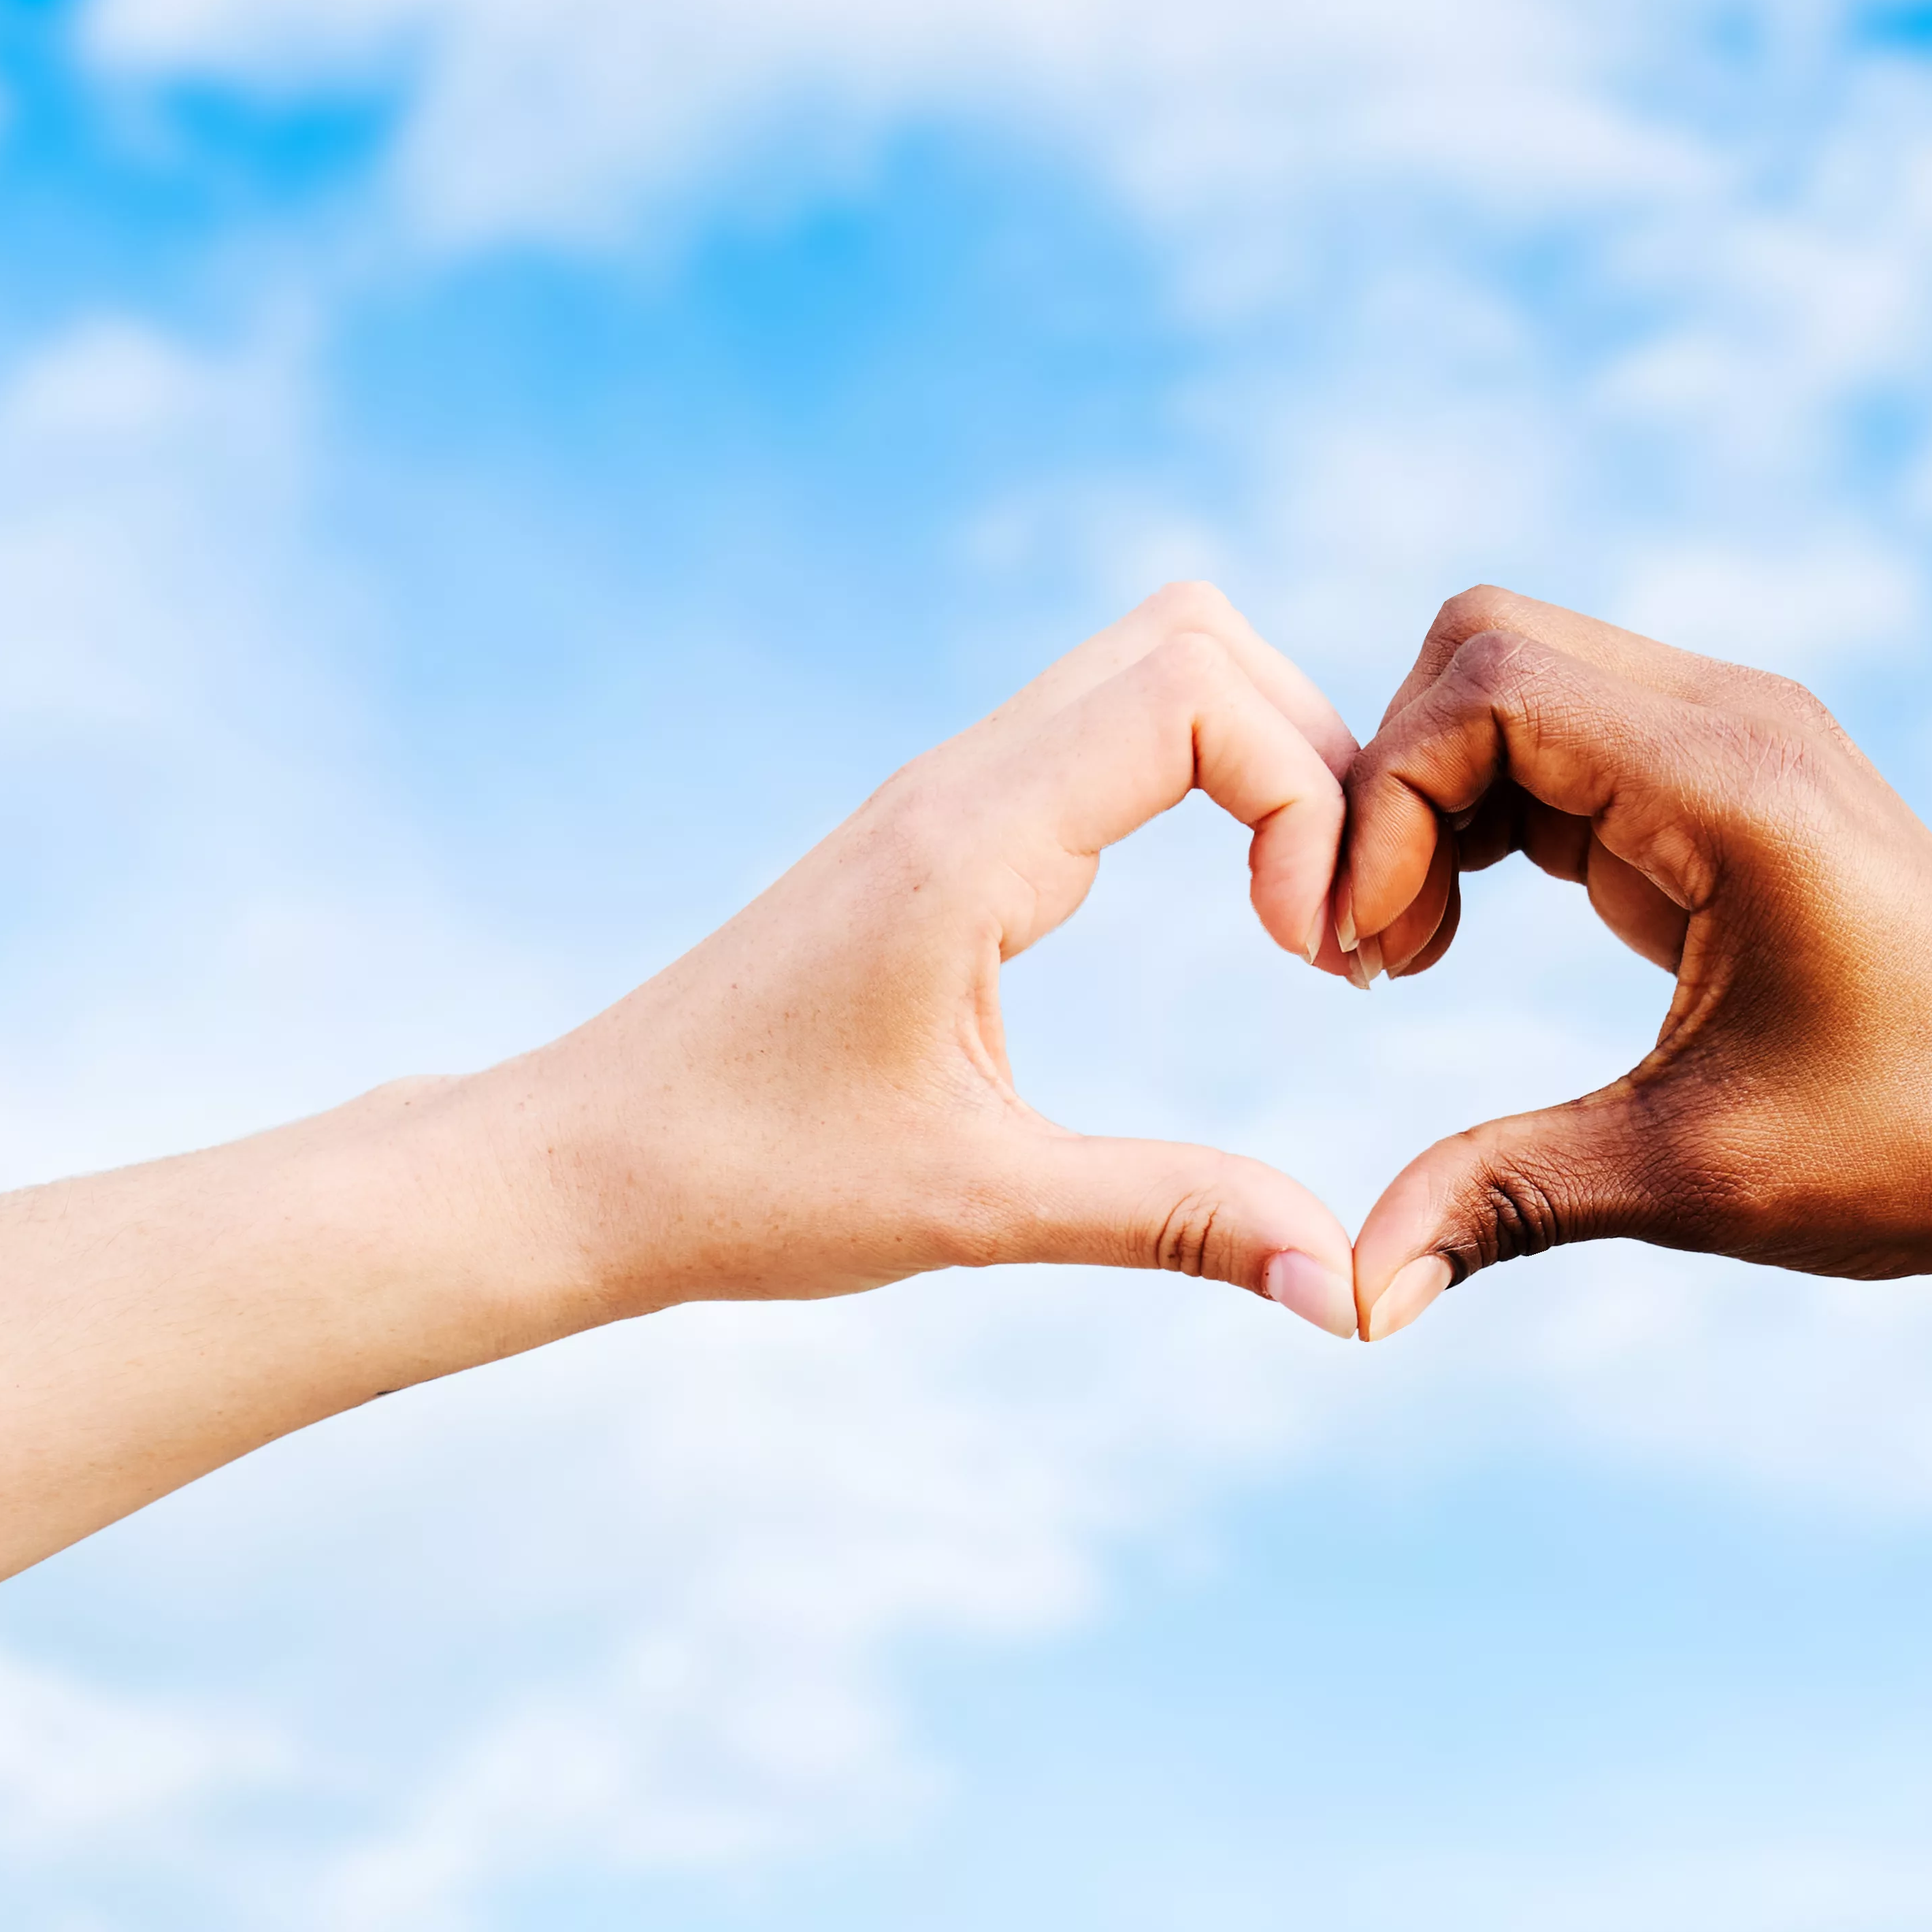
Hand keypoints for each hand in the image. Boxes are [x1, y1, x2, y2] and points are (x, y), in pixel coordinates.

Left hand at [486, 584, 1368, 1337]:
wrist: (584, 1164)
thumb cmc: (748, 1183)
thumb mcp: (979, 1210)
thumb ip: (1174, 1221)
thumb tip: (1347, 1293)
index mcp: (968, 841)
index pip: (1201, 694)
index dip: (1307, 802)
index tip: (1315, 959)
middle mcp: (959, 782)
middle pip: (1195, 638)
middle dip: (1312, 756)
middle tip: (1335, 926)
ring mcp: (947, 796)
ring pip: (1154, 668)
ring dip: (1262, 764)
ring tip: (1300, 923)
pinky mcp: (942, 833)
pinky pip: (1106, 734)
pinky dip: (1203, 785)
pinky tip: (1235, 915)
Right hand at [1330, 587, 1931, 1338]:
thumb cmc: (1916, 1155)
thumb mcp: (1694, 1179)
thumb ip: (1509, 1198)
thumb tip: (1355, 1295)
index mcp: (1736, 784)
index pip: (1487, 689)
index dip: (1385, 804)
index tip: (1366, 956)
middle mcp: (1740, 720)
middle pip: (1485, 645)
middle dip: (1393, 782)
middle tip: (1375, 949)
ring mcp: (1741, 736)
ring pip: (1514, 677)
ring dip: (1434, 798)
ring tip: (1412, 951)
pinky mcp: (1731, 778)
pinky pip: (1562, 735)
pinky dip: (1486, 811)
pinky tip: (1463, 930)